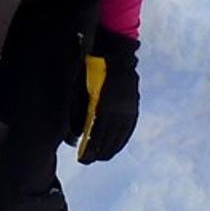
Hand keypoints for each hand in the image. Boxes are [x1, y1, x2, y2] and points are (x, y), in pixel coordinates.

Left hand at [73, 30, 138, 164]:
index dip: (90, 150)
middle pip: (109, 139)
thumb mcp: (78, 88)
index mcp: (103, 106)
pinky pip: (129, 127)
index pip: (96, 136)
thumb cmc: (89, 68)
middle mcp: (119, 109)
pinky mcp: (134, 104)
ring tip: (102, 156)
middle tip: (89, 160)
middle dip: (99, 152)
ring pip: (121, 135)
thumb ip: (76, 112)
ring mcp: (129, 107)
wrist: (114, 50)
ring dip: (112, 148)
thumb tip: (75, 135)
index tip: (82, 160)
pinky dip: (122, 138)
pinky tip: (116, 144)